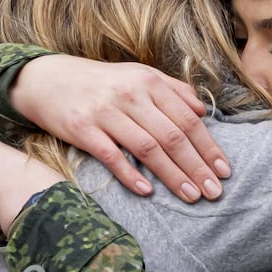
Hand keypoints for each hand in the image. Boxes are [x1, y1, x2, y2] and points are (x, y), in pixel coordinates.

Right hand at [10, 55, 230, 202]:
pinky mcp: (83, 130)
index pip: (187, 120)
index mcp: (148, 82)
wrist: (47, 79)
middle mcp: (130, 96)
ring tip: (191, 196)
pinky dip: (131, 174)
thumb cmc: (100, 82)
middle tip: (214, 191)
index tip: (224, 171)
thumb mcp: (137, 75)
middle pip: (172, 137)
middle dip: (197, 167)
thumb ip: (172, 90)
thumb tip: (202, 112)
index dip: (208, 147)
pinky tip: (148, 191)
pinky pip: (112, 156)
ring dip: (172, 175)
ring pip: (148, 148)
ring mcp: (106, 113)